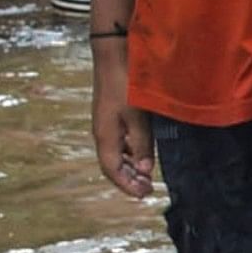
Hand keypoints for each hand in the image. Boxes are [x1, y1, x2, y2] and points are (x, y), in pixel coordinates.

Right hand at [90, 58, 152, 199]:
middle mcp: (103, 133)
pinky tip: (144, 152)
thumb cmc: (125, 85)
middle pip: (113, 164)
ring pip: (117, 153)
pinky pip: (121, 141)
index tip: (143, 195)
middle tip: (148, 189)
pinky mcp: (113, 115)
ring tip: (147, 176)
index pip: (112, 170)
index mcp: (105, 136)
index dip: (126, 185)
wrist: (113, 57)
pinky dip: (132, 152)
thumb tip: (145, 169)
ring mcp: (107, 123)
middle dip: (129, 179)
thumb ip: (142, 143)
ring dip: (132, 166)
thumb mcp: (137, 116)